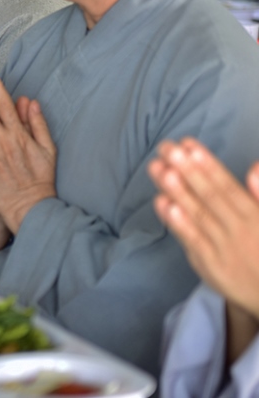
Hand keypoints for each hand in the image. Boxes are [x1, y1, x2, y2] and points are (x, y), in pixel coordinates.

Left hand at [150, 139, 258, 319]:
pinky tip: (163, 204)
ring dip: (177, 191)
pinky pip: (192, 241)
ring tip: (159, 169)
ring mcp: (223, 248)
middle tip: (167, 148)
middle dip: (187, 170)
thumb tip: (254, 168)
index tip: (189, 144)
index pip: (229, 187)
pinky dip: (178, 223)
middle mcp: (240, 231)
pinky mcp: (210, 265)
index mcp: (256, 217)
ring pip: (198, 215)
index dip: (208, 165)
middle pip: (210, 197)